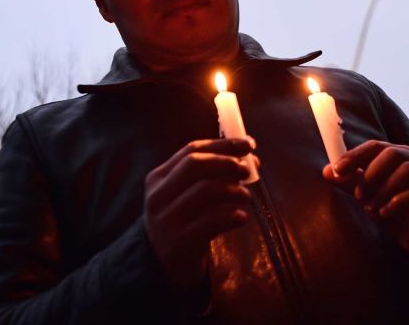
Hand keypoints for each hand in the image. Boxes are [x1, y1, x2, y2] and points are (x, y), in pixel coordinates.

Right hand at [144, 137, 255, 290]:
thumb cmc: (182, 221)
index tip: (248, 145)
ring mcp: (168, 219)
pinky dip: (233, 215)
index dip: (223, 144)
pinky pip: (213, 221)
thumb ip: (210, 175)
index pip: (191, 150)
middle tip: (247, 171)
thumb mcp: (184, 195)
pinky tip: (241, 217)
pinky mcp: (181, 242)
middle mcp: (159, 195)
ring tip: (246, 197)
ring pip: (205, 191)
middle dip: (226, 163)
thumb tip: (250, 160)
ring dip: (233, 190)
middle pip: (195, 165)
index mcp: (159, 177)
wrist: (162, 264)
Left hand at [323, 140, 408, 256]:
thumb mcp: (366, 196)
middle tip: (358, 196)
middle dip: (370, 175)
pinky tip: (384, 214)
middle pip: (392, 154)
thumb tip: (326, 171)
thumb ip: (349, 183)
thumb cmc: (392, 210)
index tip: (337, 170)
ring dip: (383, 190)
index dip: (355, 155)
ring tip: (370, 208)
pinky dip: (397, 202)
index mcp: (398, 154)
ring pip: (406, 170)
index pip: (375, 146)